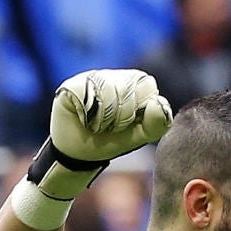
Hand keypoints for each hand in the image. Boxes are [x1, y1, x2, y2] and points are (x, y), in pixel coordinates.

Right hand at [51, 69, 171, 167]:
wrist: (79, 154)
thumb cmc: (109, 142)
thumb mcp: (138, 137)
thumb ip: (156, 124)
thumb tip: (158, 103)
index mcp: (133, 85)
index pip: (147, 84)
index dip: (140, 107)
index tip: (129, 123)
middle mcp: (112, 76)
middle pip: (128, 86)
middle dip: (122, 114)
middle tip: (111, 126)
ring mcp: (91, 78)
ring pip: (108, 89)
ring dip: (105, 117)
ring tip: (96, 124)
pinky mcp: (72, 85)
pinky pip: (86, 94)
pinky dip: (88, 114)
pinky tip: (84, 119)